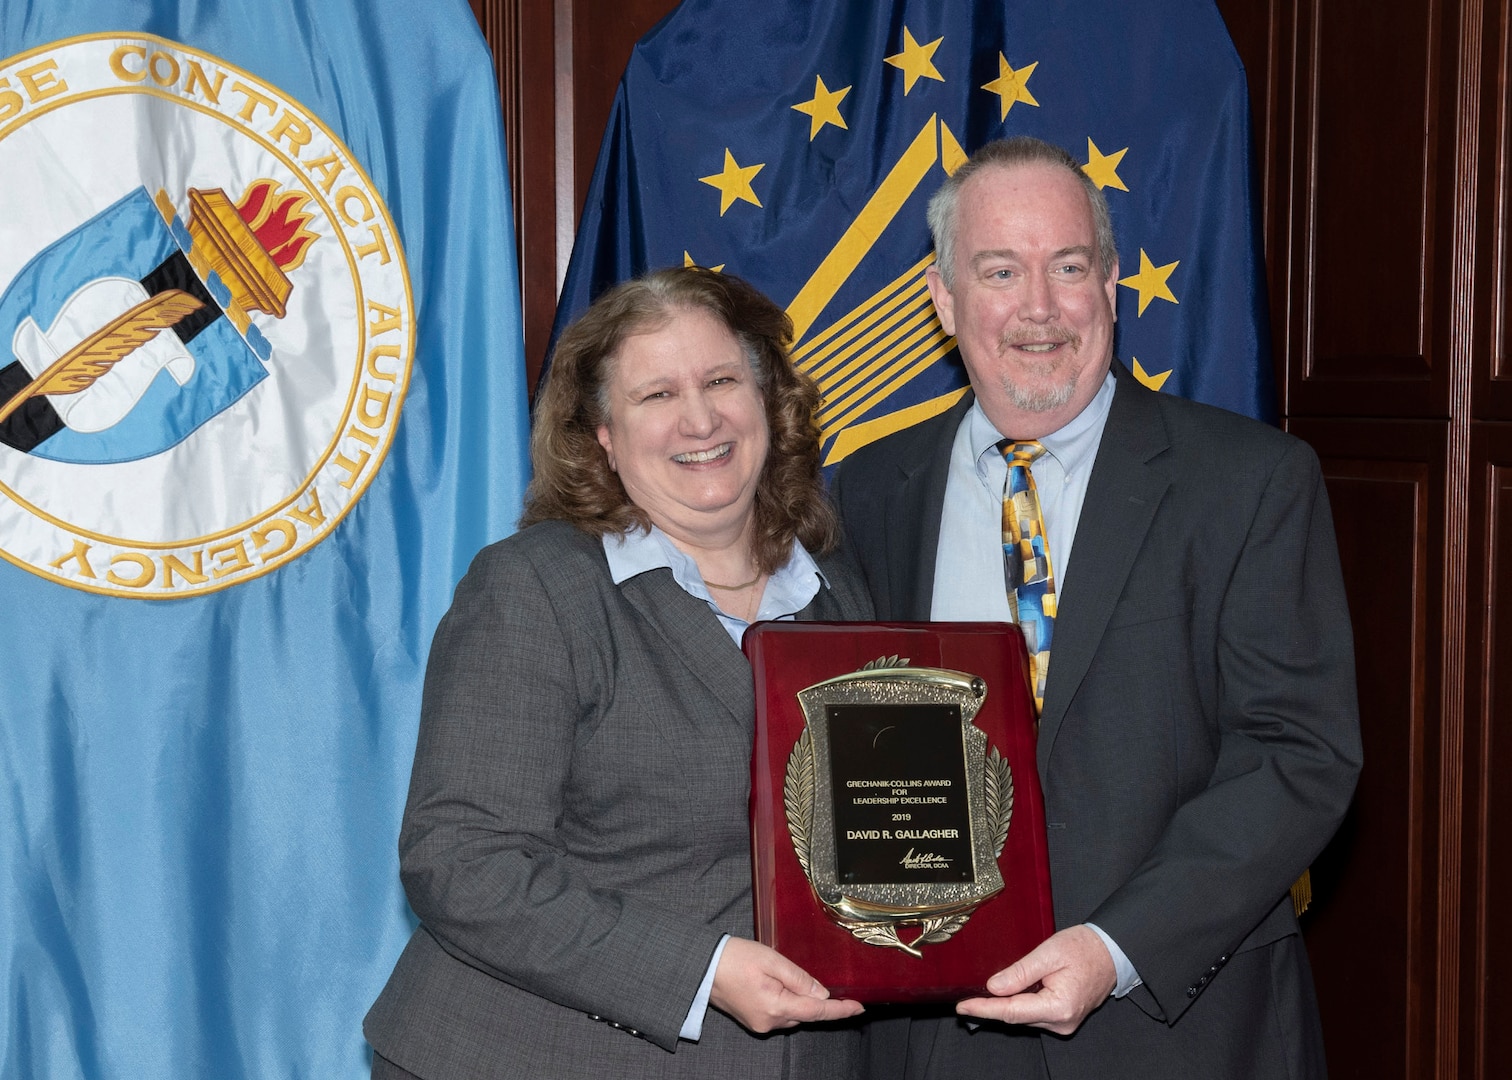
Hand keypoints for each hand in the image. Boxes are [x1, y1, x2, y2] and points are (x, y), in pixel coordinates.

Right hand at [710, 937, 864, 1033]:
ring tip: (781, 972)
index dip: (840, 1011)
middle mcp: (769, 1022)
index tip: (859, 1008)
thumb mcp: (772, 960)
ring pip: (792, 1014)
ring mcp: (760, 1024)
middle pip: (804, 1013)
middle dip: (814, 998)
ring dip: (797, 998)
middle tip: (805, 973)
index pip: (817, 1012)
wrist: (702, 967)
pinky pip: (779, 1014)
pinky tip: (775, 983)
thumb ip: (800, 978)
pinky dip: (785, 1001)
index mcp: (776, 1007)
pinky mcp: (753, 1021)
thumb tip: (822, 994)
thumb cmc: (734, 958)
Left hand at [955, 924, 1117, 1035]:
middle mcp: (1061, 1021)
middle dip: (990, 1008)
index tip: (962, 1007)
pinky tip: (1008, 993)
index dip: (984, 1009)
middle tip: (965, 999)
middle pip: (1016, 1017)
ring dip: (1004, 1006)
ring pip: (1023, 1017)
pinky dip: (1019, 1004)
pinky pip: (1033, 1013)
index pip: (1012, 1012)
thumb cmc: (1085, 948)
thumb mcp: (1049, 953)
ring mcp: (1064, 1023)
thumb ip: (1020, 972)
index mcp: (1059, 1006)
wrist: (1111, 951)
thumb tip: (993, 987)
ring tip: (983, 994)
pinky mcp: (1063, 1018)